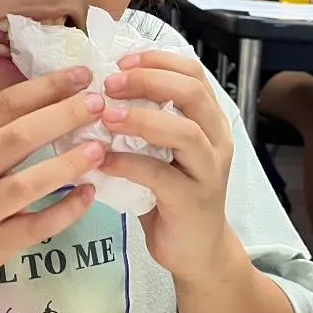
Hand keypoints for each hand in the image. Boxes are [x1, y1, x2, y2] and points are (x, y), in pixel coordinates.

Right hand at [0, 70, 105, 287]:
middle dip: (62, 116)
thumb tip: (53, 100)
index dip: (45, 88)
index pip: (2, 106)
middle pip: (16, 137)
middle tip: (99, 104)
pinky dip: (65, 210)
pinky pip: (36, 226)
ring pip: (26, 184)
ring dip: (66, 164)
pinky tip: (88, 194)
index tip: (81, 75)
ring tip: (99, 149)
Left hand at [98, 51, 235, 281]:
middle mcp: (216, 140)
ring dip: (140, 119)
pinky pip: (160, 174)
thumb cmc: (172, 196)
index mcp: (209, 121)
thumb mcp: (163, 152)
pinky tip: (101, 160)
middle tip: (109, 84)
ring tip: (105, 116)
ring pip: (184, 131)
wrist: (197, 252)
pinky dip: (127, 163)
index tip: (120, 62)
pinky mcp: (192, 201)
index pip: (192, 73)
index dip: (156, 60)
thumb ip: (144, 123)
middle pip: (192, 92)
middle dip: (148, 80)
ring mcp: (208, 171)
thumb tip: (96, 92)